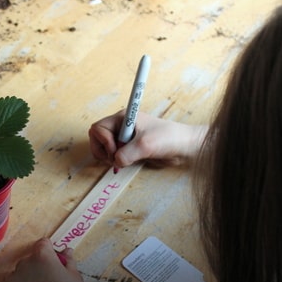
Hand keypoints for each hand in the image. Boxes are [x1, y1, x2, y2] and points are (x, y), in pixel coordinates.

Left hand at [0, 238, 96, 281]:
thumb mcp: (75, 277)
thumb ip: (68, 260)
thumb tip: (66, 250)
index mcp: (42, 255)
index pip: (42, 244)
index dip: (49, 252)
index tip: (53, 263)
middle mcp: (23, 264)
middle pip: (28, 260)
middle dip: (36, 267)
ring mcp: (10, 280)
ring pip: (17, 275)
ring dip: (24, 281)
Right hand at [88, 111, 207, 168]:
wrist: (184, 147)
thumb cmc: (168, 138)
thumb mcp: (145, 145)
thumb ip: (127, 154)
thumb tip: (116, 162)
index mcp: (122, 118)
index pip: (98, 128)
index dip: (103, 141)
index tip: (116, 150)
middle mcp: (121, 127)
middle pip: (97, 138)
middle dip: (102, 151)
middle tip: (114, 159)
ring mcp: (125, 138)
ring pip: (105, 149)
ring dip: (110, 157)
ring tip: (122, 162)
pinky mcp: (130, 149)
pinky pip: (115, 156)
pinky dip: (117, 162)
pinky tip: (128, 163)